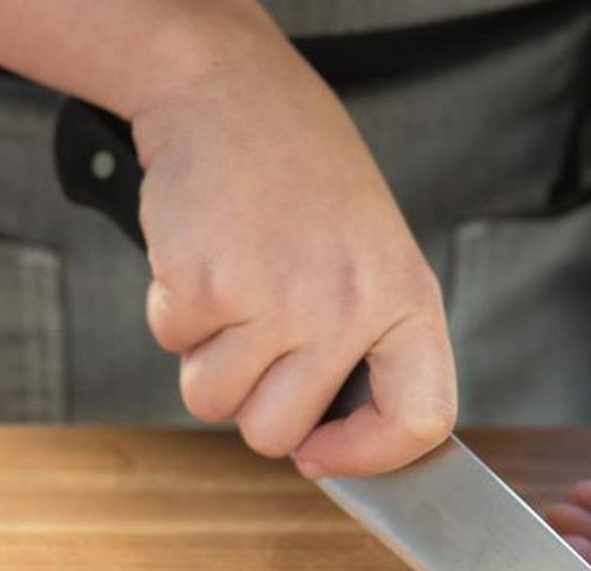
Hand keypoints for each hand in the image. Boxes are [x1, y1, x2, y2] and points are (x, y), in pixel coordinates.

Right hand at [129, 4, 455, 475]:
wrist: (233, 94)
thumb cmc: (304, 184)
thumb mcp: (371, 258)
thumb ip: (365, 350)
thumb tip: (323, 448)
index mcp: (406, 300)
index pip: (419, 421)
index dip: (368, 457)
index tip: (324, 453)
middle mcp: (348, 307)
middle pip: (276, 435)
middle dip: (250, 405)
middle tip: (256, 338)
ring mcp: (276, 298)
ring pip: (213, 403)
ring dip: (206, 358)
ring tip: (233, 287)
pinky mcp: (204, 284)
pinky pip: (171, 346)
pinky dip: (172, 311)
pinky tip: (204, 256)